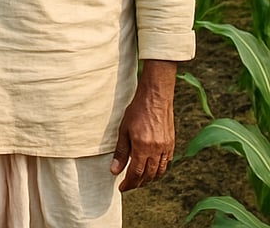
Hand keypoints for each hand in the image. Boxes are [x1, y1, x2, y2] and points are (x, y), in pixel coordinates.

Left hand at [110, 60, 176, 190]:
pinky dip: (159, 170)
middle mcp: (156, 151)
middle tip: (129, 185)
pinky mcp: (171, 144)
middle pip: (148, 175)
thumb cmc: (137, 111)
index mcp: (143, 148)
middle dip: (138, 183)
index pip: (136, 173)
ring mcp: (166, 148)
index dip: (129, 183)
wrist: (156, 97)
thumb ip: (120, 152)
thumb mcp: (123, 130)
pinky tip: (152, 169)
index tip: (122, 188)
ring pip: (159, 172)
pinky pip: (166, 163)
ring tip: (140, 180)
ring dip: (149, 179)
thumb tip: (114, 170)